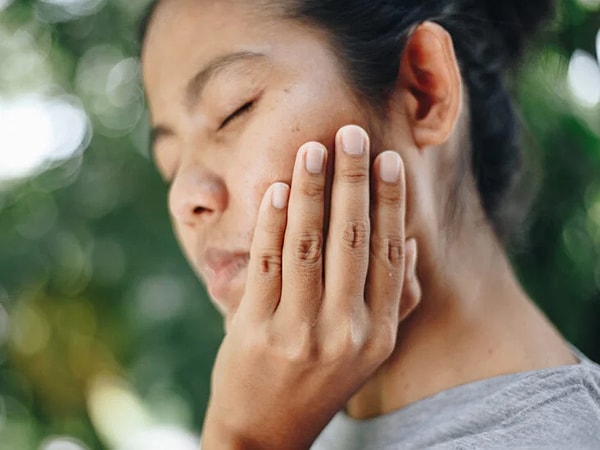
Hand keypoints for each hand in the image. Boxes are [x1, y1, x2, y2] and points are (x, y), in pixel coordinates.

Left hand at [201, 125, 419, 449]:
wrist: (267, 430)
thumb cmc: (320, 378)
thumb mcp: (367, 349)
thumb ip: (391, 299)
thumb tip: (404, 240)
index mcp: (378, 333)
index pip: (386, 253)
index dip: (388, 202)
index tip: (388, 160)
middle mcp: (345, 332)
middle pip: (351, 240)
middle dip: (352, 181)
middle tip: (352, 134)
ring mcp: (299, 333)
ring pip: (308, 245)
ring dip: (312, 191)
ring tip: (313, 148)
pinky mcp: (256, 332)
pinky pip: (267, 265)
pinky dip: (272, 223)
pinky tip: (278, 189)